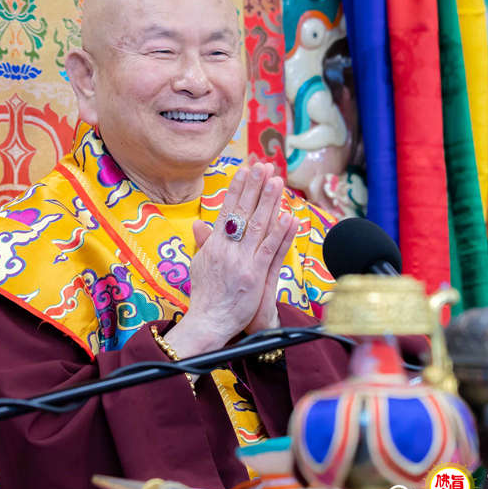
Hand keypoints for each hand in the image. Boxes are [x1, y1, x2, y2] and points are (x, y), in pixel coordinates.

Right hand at [166, 162, 295, 356]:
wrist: (210, 321)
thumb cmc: (205, 295)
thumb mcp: (199, 264)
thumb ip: (203, 243)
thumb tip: (199, 224)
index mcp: (214, 244)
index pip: (227, 209)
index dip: (237, 188)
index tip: (245, 169)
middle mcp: (227, 249)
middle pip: (244, 212)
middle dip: (255, 187)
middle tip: (264, 166)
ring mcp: (242, 261)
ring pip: (258, 226)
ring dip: (269, 202)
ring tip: (277, 182)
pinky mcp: (256, 275)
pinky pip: (270, 250)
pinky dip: (279, 233)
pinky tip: (288, 216)